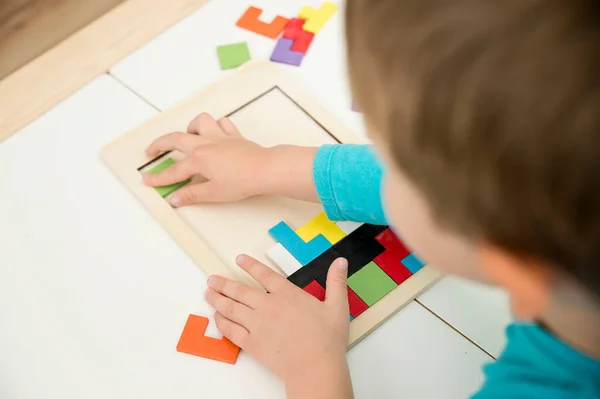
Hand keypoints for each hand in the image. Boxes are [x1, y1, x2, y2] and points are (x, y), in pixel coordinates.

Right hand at [143, 113, 269, 206]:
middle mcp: (206, 144)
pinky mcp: (234, 136)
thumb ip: (192, 194)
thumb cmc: (242, 181)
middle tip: (151, 151)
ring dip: (191, 128)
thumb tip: (175, 199)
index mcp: (199, 160)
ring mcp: (220, 137)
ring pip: (200, 122)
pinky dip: (215, 126)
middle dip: (160, 144)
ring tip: (188, 138)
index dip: (159, 177)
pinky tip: (214, 134)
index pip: (173, 171)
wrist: (265, 169)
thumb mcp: (214, 193)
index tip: (147, 180)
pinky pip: (222, 123)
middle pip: (176, 139)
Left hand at [205, 255, 351, 396]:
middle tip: (211, 279)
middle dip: (223, 283)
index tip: (239, 259)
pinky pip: (231, 330)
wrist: (314, 366)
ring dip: (217, 299)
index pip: (265, 275)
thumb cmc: (327, 339)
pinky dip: (222, 322)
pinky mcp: (252, 343)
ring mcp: (257, 324)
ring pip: (231, 308)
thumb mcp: (337, 306)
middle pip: (240, 291)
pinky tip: (216, 317)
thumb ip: (336, 282)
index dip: (251, 266)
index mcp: (288, 295)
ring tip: (207, 293)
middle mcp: (268, 306)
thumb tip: (341, 262)